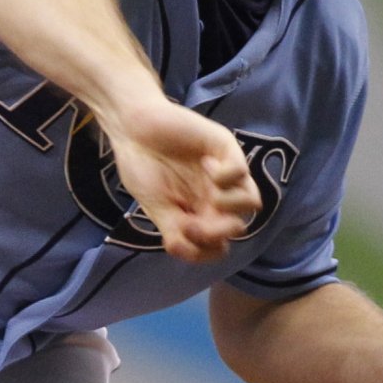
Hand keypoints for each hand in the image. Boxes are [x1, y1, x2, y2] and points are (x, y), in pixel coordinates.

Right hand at [103, 96, 257, 262]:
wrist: (131, 129)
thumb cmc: (143, 167)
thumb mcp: (156, 209)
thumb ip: (175, 233)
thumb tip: (188, 253)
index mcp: (201, 213)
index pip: (220, 245)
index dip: (206, 251)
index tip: (181, 236)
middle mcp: (217, 196)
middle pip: (238, 226)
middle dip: (216, 232)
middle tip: (188, 223)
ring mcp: (224, 172)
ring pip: (252, 202)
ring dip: (229, 207)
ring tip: (208, 195)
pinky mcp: (225, 147)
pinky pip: (241, 171)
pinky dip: (224, 175)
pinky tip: (204, 164)